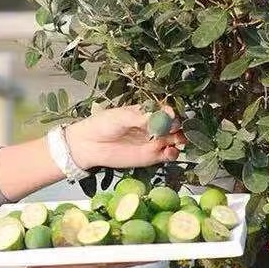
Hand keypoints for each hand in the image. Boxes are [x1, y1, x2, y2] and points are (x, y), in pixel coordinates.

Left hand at [65, 105, 184, 170]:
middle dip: (178, 126)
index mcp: (146, 112)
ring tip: (175, 141)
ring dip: (179, 140)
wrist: (89, 145)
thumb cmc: (102, 125)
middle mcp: (153, 126)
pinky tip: (169, 152)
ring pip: (175, 140)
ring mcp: (154, 142)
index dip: (170, 113)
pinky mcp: (151, 157)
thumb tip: (158, 116)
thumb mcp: (120, 117)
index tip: (170, 115)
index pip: (165, 110)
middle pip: (174, 125)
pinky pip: (167, 155)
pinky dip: (173, 154)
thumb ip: (139, 118)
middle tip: (175, 129)